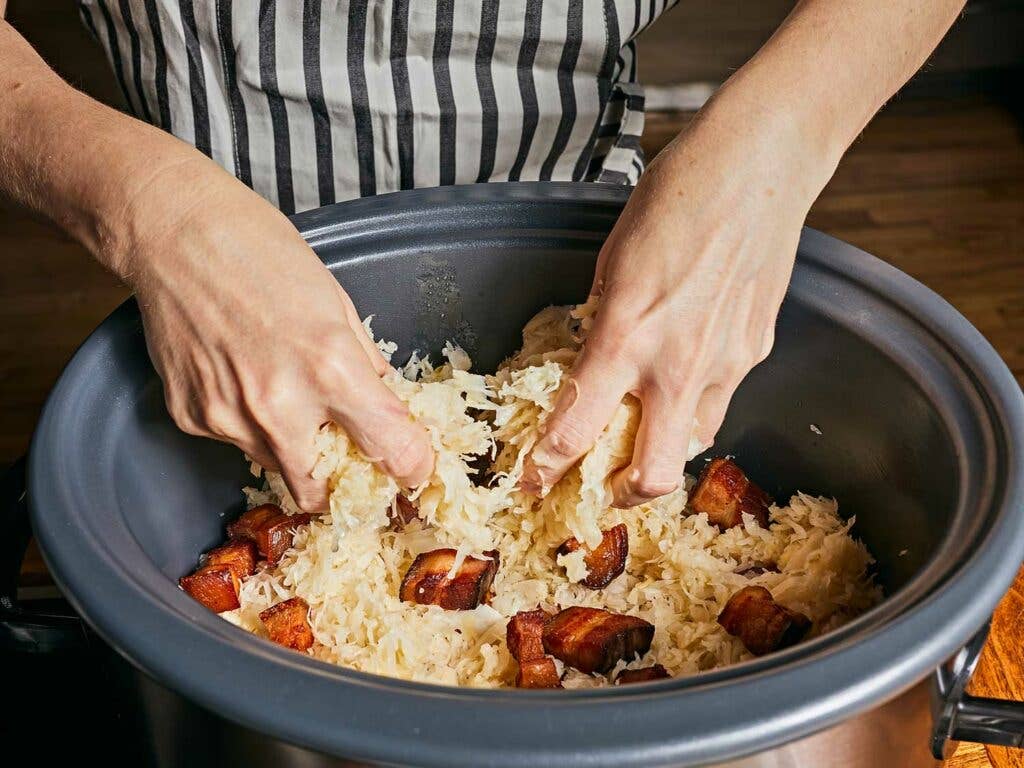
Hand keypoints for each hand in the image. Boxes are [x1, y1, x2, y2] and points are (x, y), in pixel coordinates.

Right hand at [120, 163, 433, 509]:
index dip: (409, 464)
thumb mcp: (336, 300)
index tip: (411, 464)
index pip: (391, 450)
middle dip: (338, 481)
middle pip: (320, 493)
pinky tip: (241, 375)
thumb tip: (384, 401)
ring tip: (283, 391)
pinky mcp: (190, 416)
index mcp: (330, 369)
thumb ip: (363, 361)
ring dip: (292, 447)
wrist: (173, 230)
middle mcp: (280, 405)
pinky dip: (248, 423)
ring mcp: (228, 417)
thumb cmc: (259, 250)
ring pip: (275, 467)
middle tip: (344, 452)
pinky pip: (234, 440)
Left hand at [524, 105, 827, 507]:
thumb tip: (591, 351)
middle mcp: (677, 364)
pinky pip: (721, 399)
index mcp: (626, 336)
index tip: (535, 479)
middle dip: (620, 495)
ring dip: (664, 451)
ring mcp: (725, 363)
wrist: (759, 165)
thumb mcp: (613, 257)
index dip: (548, 467)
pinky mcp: (756, 352)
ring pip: (693, 443)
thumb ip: (601, 317)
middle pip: (652, 476)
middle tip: (603, 487)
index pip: (576, 430)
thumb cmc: (677, 195)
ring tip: (647, 431)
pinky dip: (697, 403)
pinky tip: (687, 373)